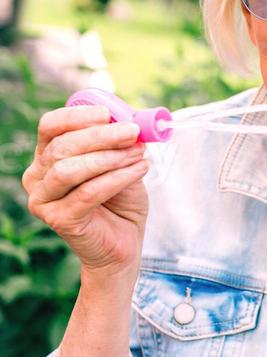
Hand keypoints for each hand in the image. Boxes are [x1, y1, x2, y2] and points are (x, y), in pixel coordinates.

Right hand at [22, 104, 149, 278]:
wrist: (124, 242)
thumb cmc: (120, 200)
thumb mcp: (122, 162)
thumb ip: (120, 141)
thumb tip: (128, 118)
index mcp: (47, 156)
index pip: (51, 126)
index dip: (77, 116)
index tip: (106, 113)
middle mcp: (38, 177)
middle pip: (62, 146)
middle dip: (101, 136)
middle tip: (132, 132)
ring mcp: (44, 200)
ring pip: (69, 169)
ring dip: (108, 158)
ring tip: (138, 154)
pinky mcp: (59, 220)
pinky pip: (87, 193)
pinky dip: (116, 178)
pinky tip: (139, 170)